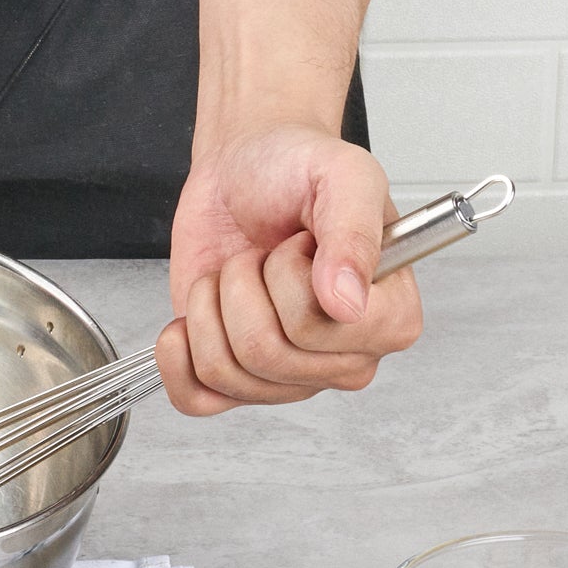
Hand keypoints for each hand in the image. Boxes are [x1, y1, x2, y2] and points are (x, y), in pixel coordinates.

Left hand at [157, 122, 421, 415]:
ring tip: (238, 273)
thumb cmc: (298, 170)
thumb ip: (353, 231)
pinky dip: (178, 357)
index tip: (301, 243)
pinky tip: (192, 317)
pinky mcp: (236, 379)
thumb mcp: (342, 174)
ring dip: (212, 304)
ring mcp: (290, 376)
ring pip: (225, 371)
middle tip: (263, 254)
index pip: (323, 329)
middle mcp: (345, 356)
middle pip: (266, 353)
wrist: (244, 169)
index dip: (290, 276)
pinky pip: (197, 399)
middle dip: (243, 284)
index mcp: (390, 316)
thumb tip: (349, 302)